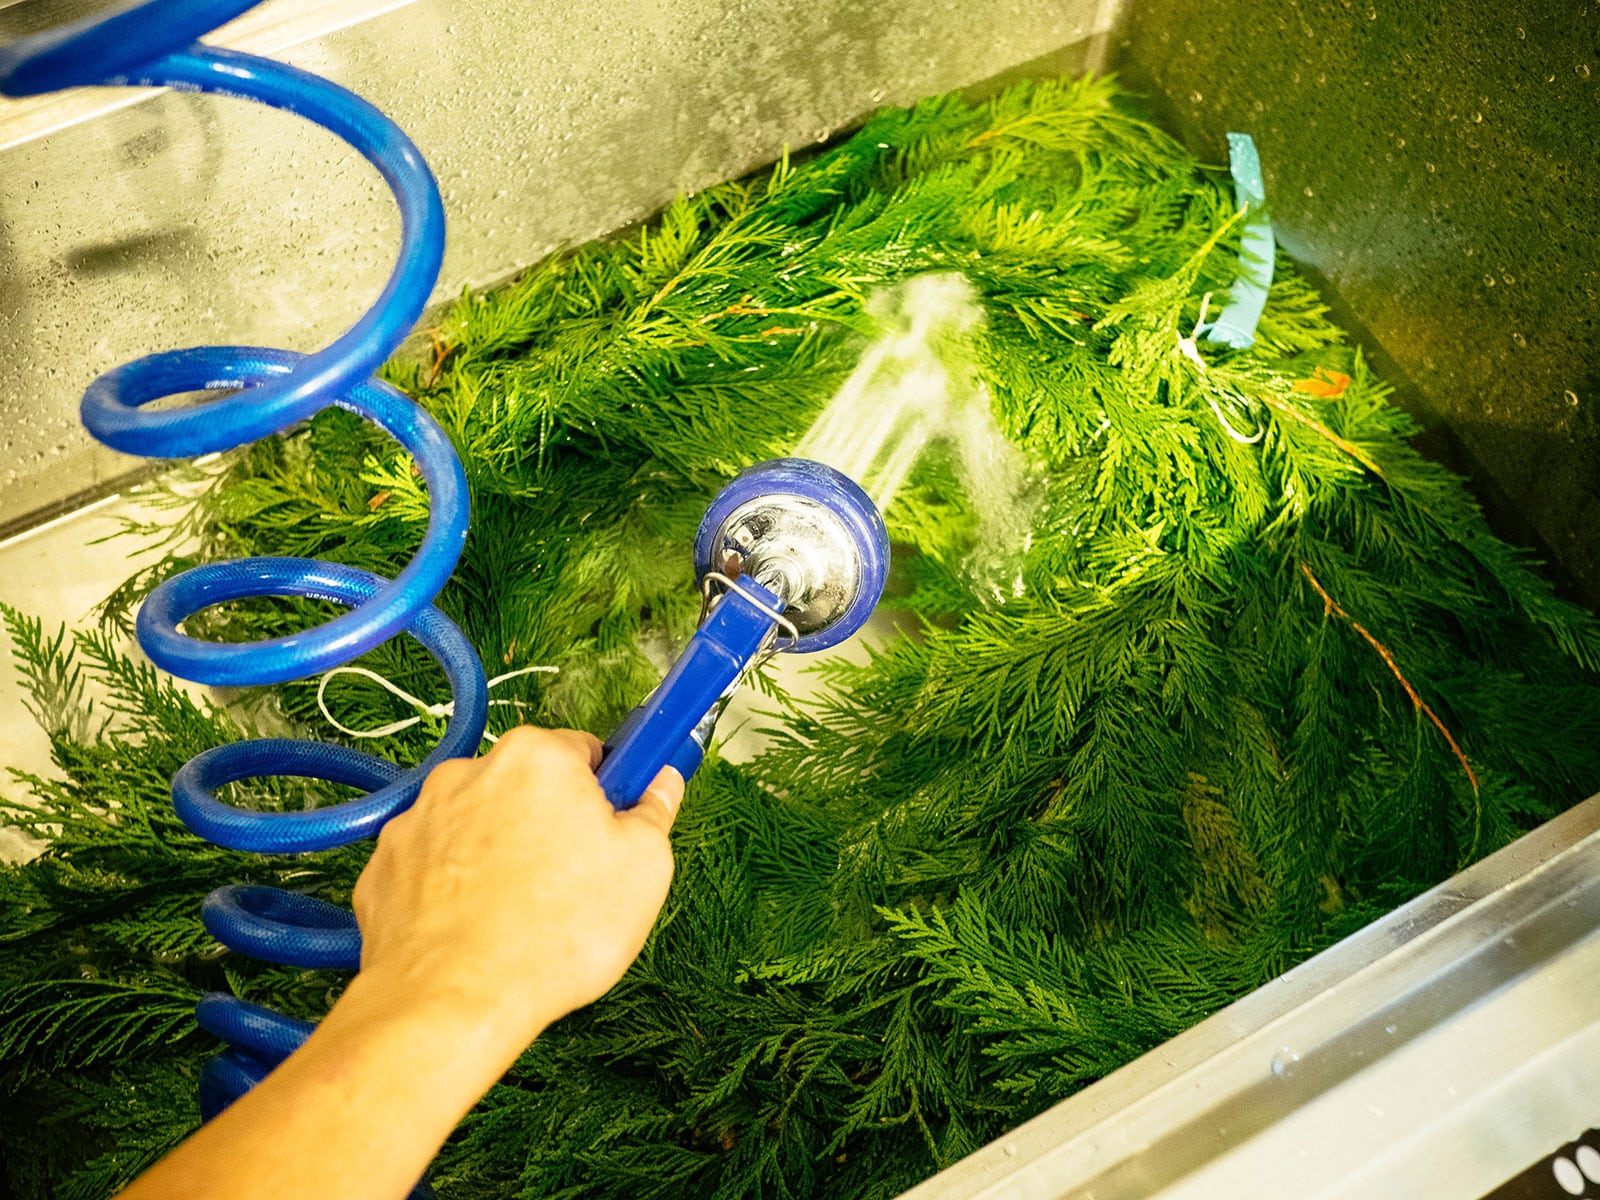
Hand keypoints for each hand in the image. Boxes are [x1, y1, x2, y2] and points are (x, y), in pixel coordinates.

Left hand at [351, 726, 682, 1052]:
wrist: (452, 1003)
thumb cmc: (553, 934)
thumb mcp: (644, 868)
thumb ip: (655, 812)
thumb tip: (661, 786)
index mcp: (536, 757)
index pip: (587, 751)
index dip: (608, 792)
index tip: (617, 823)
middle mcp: (468, 772)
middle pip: (526, 788)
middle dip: (550, 823)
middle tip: (576, 882)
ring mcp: (416, 820)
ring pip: (476, 827)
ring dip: (497, 854)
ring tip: (521, 916)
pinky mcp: (384, 868)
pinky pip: (432, 868)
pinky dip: (453, 890)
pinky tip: (476, 930)